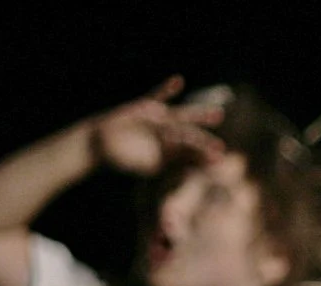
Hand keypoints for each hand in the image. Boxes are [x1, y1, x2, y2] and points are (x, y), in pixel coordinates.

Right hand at [88, 77, 223, 176]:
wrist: (98, 143)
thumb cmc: (120, 158)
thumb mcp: (145, 163)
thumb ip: (163, 164)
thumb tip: (183, 169)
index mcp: (168, 152)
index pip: (189, 153)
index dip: (202, 155)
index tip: (219, 159)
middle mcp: (167, 136)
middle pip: (190, 136)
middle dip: (205, 141)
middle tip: (221, 146)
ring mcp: (158, 121)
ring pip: (182, 116)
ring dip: (199, 115)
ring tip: (219, 114)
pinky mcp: (144, 107)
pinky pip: (157, 95)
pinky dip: (166, 89)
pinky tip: (178, 80)